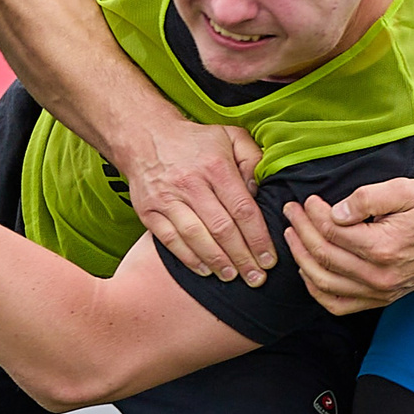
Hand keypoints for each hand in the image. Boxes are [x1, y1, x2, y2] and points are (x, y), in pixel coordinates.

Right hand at [124, 116, 273, 285]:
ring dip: (217, 262)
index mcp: (216, 167)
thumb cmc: (193, 140)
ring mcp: (167, 198)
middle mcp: (191, 184)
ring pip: (196, 237)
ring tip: (232, 277)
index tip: (269, 259)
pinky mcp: (148, 210)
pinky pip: (170, 240)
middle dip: (242, 258)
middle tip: (256, 277)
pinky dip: (188, 258)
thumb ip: (252, 159)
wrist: (144, 135)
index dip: (258, 239)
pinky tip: (204, 269)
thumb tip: (259, 191)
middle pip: (222, 229)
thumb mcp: (230, 136)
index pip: (243, 210)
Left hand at [280, 178, 413, 314]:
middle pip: (323, 256)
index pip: (332, 232)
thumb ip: (368, 197)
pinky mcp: (381, 299)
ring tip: (292, 236)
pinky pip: (338, 305)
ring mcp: (380, 292)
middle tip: (292, 211)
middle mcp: (380, 276)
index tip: (308, 200)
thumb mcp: (404, 189)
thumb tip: (337, 212)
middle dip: (301, 231)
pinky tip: (307, 270)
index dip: (313, 214)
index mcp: (383, 248)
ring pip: (324, 283)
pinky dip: (317, 290)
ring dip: (301, 258)